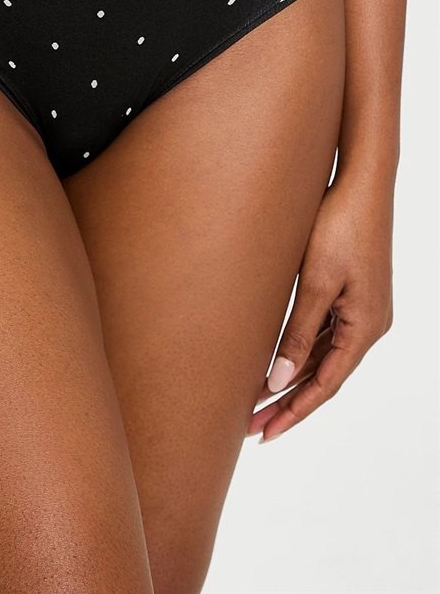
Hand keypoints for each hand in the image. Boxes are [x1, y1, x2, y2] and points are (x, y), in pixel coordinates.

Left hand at [246, 170, 393, 441]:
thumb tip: (277, 381)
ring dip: (292, 379)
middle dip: (288, 403)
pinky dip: (301, 352)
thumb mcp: (316, 283)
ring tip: (257, 400)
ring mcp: (361, 310)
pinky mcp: (351, 293)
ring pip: (323, 357)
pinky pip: (325, 334)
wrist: (361, 185)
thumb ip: (297, 334)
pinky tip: (278, 360)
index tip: (264, 434)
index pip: (324, 386)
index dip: (294, 412)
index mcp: (365, 329)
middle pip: (323, 376)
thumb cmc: (340, 227)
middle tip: (252, 428)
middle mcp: (367, 325)